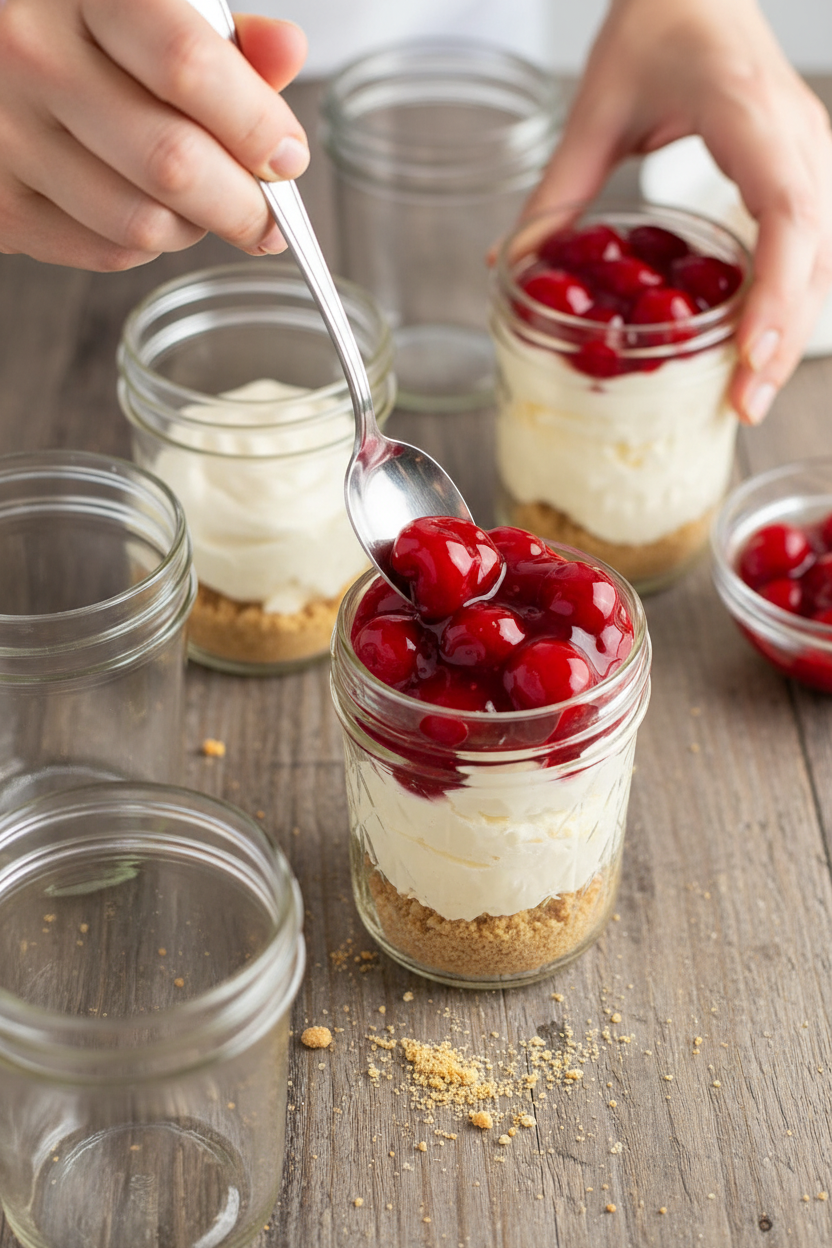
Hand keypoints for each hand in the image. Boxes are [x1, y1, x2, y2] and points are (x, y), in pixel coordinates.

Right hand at [0, 0, 308, 269]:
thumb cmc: (75, 33)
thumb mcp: (146, 7)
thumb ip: (219, 37)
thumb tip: (286, 51)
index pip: (188, 66)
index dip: (255, 124)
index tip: (287, 157)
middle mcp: (33, 58)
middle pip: (173, 162)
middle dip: (242, 205)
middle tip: (267, 219)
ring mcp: (8, 135)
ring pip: (143, 222)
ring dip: (195, 229)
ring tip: (202, 208)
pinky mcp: (1, 203)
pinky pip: (106, 250)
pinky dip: (148, 244)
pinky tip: (145, 208)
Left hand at [524, 0, 831, 424]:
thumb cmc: (657, 23)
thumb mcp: (595, 110)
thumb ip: (558, 193)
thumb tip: (512, 265)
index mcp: (751, 115)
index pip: (788, 213)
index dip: (775, 292)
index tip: (748, 353)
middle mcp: (800, 139)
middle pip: (816, 256)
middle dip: (782, 339)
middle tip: (741, 407)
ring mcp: (813, 156)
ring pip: (824, 261)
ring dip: (788, 331)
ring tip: (746, 395)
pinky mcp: (806, 172)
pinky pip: (813, 249)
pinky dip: (787, 302)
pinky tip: (753, 347)